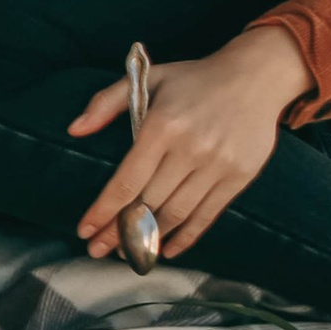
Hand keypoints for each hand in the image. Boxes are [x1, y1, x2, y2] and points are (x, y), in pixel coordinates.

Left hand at [71, 25, 312, 262]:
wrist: (256, 76)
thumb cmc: (194, 80)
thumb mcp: (148, 78)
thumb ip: (107, 101)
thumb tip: (74, 129)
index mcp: (162, 125)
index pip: (127, 181)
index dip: (103, 211)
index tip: (85, 231)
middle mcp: (190, 148)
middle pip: (148, 203)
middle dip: (119, 232)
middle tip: (99, 250)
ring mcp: (217, 164)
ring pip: (176, 214)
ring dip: (149, 239)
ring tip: (129, 253)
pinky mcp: (239, 176)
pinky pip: (207, 215)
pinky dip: (186, 237)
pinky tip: (166, 249)